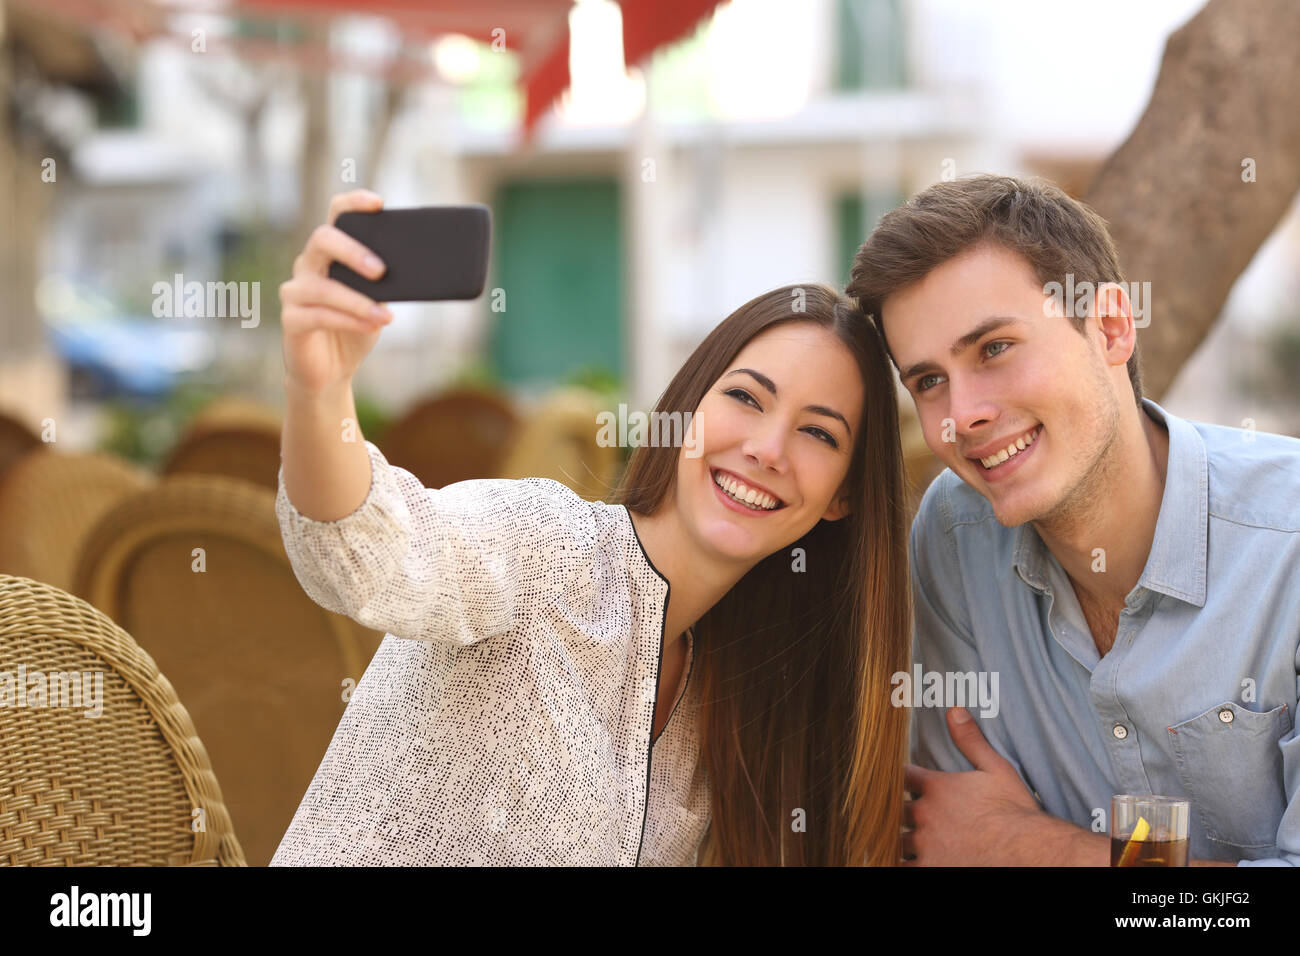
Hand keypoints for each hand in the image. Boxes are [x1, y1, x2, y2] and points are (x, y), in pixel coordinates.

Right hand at [279, 189, 392, 393]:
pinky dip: (347, 320)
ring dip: (357, 301)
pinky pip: (317, 315)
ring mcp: (295, 292)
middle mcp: (308, 266)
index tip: (378, 204)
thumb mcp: (378, 302)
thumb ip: (386, 284)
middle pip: (322, 240)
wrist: (332, 371)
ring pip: (322, 287)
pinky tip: (369, 326)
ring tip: (384, 316)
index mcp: (331, 254)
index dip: (353, 204)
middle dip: (353, 252)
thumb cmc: (356, 329)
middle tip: (381, 271)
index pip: (337, 216)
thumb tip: (416, 269)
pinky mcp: (291, 320)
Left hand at [902, 706, 1062, 864]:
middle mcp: (924, 814)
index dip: (901, 778)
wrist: (1026, 852)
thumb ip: (971, 740)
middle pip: (895, 808)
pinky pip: (902, 865)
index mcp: (936, 787)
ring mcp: (924, 845)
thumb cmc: (1015, 812)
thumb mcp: (997, 769)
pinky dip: (905, 863)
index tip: (902, 781)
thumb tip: (954, 711)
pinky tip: (912, 861)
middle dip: (900, 810)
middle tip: (909, 814)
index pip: (902, 775)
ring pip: (897, 839)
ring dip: (902, 838)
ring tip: (909, 840)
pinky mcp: (928, 869)